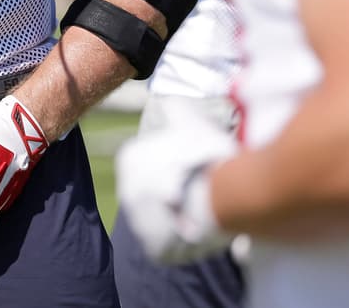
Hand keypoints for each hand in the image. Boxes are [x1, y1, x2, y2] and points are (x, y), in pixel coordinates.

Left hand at [115, 106, 235, 262]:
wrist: (221, 196)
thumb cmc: (206, 155)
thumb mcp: (194, 122)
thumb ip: (180, 110)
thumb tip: (171, 99)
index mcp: (130, 159)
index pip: (152, 163)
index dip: (178, 164)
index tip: (196, 166)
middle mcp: (126, 191)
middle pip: (157, 192)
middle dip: (178, 191)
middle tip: (203, 189)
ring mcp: (138, 223)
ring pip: (164, 219)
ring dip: (181, 216)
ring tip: (205, 210)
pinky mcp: (155, 250)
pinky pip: (171, 245)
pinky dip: (185, 240)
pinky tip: (201, 230)